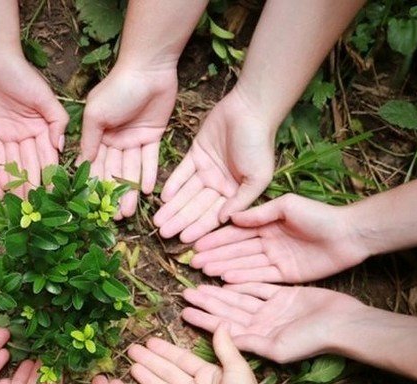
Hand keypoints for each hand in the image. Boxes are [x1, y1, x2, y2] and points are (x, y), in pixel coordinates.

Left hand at [0, 53, 67, 197]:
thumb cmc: (22, 74)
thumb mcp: (44, 97)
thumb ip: (56, 121)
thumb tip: (62, 147)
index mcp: (42, 127)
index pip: (47, 155)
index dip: (49, 174)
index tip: (52, 193)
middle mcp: (26, 134)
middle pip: (30, 163)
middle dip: (32, 184)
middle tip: (35, 206)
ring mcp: (7, 135)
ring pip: (13, 163)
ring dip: (16, 183)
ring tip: (19, 202)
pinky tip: (2, 187)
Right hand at [80, 65, 175, 218]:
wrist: (147, 69)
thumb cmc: (117, 89)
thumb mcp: (96, 114)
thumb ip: (89, 139)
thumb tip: (81, 164)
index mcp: (97, 134)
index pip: (94, 164)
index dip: (93, 185)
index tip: (93, 207)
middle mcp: (114, 140)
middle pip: (113, 171)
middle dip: (113, 194)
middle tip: (114, 218)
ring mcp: (133, 139)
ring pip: (131, 169)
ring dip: (130, 190)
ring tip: (129, 211)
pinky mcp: (153, 136)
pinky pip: (150, 159)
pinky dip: (148, 174)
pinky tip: (146, 191)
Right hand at [128, 327, 270, 383]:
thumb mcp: (237, 370)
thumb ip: (225, 347)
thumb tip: (222, 322)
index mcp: (208, 376)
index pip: (181, 360)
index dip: (165, 351)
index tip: (149, 342)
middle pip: (168, 373)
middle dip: (150, 362)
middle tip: (132, 351)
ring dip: (148, 379)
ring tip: (132, 368)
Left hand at [153, 89, 274, 243]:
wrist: (250, 110)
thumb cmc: (259, 144)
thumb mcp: (257, 177)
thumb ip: (242, 200)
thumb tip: (224, 221)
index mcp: (235, 193)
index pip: (213, 215)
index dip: (199, 228)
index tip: (184, 240)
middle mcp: (219, 184)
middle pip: (196, 206)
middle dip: (180, 220)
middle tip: (163, 233)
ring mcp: (207, 169)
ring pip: (186, 192)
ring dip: (172, 206)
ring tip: (158, 220)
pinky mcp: (196, 154)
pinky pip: (182, 172)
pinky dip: (173, 184)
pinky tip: (163, 196)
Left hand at [182, 283, 365, 362]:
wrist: (344, 324)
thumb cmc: (312, 340)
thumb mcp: (276, 347)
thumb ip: (248, 342)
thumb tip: (221, 335)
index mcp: (258, 338)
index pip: (224, 328)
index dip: (204, 319)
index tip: (184, 312)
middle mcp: (263, 324)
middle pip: (228, 311)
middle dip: (206, 302)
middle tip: (185, 293)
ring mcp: (273, 309)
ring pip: (239, 298)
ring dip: (220, 291)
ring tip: (199, 284)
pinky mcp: (285, 295)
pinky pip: (259, 286)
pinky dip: (243, 282)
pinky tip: (227, 278)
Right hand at [191, 194, 368, 282]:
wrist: (350, 234)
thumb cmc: (319, 215)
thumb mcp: (287, 206)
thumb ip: (259, 213)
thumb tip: (231, 216)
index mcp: (267, 224)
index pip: (236, 232)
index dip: (216, 238)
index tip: (197, 243)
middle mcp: (268, 242)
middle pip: (236, 250)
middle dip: (215, 255)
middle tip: (193, 261)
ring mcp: (276, 259)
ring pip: (245, 264)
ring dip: (224, 267)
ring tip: (205, 271)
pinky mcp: (286, 274)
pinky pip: (260, 277)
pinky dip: (243, 279)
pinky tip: (226, 280)